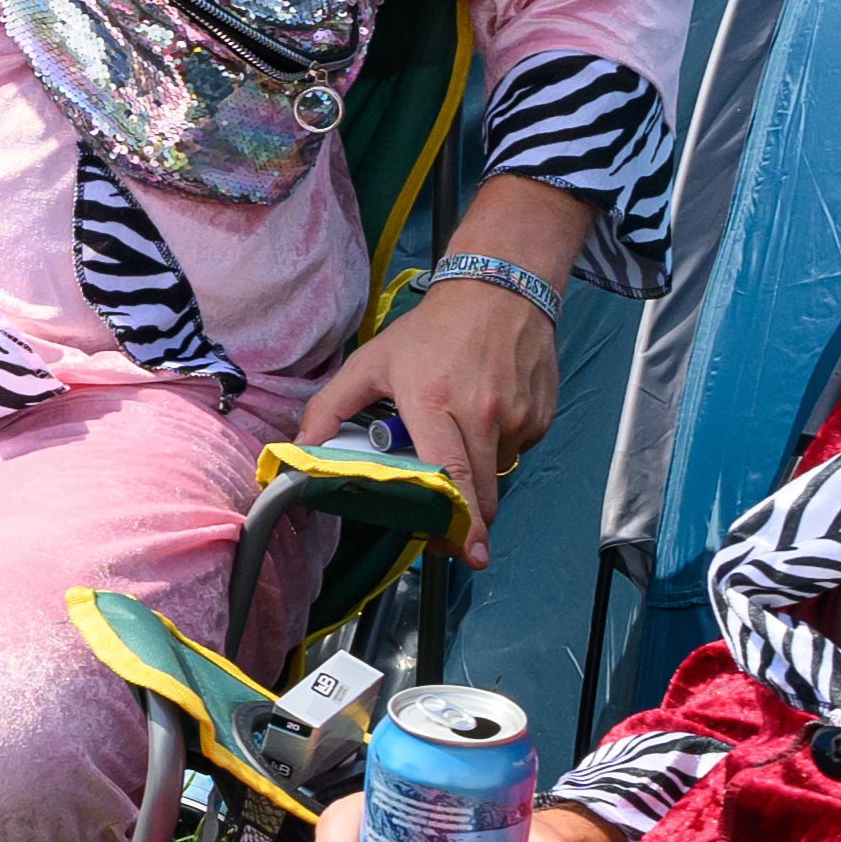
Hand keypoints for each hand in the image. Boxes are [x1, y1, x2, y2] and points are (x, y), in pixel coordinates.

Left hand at [288, 270, 563, 532]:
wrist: (500, 290)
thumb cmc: (433, 330)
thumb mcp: (373, 361)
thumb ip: (332, 405)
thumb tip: (301, 445)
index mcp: (435, 403)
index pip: (452, 475)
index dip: (459, 520)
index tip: (465, 550)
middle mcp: (482, 414)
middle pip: (480, 491)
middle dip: (469, 522)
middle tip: (454, 535)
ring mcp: (516, 416)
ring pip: (496, 473)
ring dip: (477, 474)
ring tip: (460, 439)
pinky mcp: (539, 416)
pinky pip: (516, 451)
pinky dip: (498, 448)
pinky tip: (485, 418)